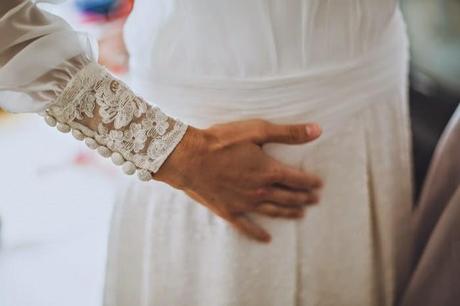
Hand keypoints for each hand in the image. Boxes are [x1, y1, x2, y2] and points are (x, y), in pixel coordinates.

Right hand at [155, 119, 322, 242]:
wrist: (190, 158)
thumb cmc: (222, 141)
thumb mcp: (258, 130)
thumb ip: (288, 133)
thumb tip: (317, 130)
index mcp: (269, 171)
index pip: (297, 179)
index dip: (310, 182)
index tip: (319, 185)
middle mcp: (260, 191)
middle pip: (288, 197)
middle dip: (303, 198)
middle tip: (314, 201)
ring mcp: (245, 204)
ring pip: (273, 211)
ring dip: (288, 213)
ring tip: (300, 214)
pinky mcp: (229, 211)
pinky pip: (247, 226)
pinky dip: (257, 233)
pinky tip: (266, 239)